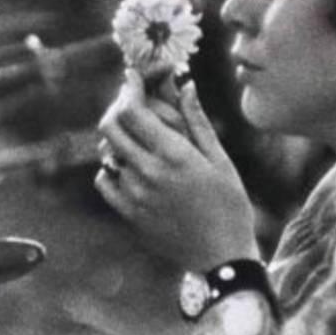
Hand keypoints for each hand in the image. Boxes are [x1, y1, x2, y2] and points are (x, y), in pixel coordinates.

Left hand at [95, 70, 256, 270]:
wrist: (222, 257)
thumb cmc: (230, 205)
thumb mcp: (220, 160)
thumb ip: (197, 122)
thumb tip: (185, 85)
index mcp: (174, 155)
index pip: (134, 111)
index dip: (129, 88)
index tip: (132, 77)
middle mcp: (148, 172)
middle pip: (111, 126)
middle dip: (118, 107)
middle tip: (131, 102)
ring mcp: (135, 195)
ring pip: (107, 153)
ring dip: (117, 138)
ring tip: (136, 136)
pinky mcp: (129, 214)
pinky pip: (104, 181)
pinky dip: (110, 168)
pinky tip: (128, 166)